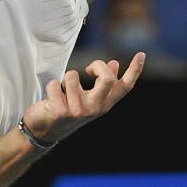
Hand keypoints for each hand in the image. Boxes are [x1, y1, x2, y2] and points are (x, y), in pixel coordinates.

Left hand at [22, 52, 145, 143]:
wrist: (44, 132)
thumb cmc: (68, 110)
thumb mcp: (88, 98)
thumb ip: (101, 84)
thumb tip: (114, 64)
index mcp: (104, 104)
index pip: (124, 87)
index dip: (134, 70)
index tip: (141, 54)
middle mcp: (95, 108)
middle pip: (107, 79)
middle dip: (98, 66)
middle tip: (89, 69)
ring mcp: (78, 111)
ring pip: (73, 76)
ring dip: (64, 80)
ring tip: (62, 92)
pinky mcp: (61, 111)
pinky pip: (55, 84)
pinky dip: (51, 86)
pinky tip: (51, 99)